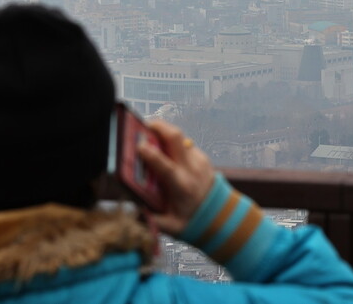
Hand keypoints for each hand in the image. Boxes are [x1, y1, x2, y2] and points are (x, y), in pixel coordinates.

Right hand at [137, 120, 215, 234]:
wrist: (221, 215)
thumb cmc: (192, 222)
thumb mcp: (170, 227)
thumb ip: (150, 220)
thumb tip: (131, 210)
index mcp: (183, 187)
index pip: (166, 167)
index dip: (152, 155)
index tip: (138, 146)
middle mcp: (193, 170)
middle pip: (176, 139)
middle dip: (159, 127)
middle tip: (142, 125)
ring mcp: (199, 161)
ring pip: (180, 138)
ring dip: (163, 133)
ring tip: (147, 132)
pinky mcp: (202, 157)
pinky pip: (184, 145)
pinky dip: (171, 144)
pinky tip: (161, 148)